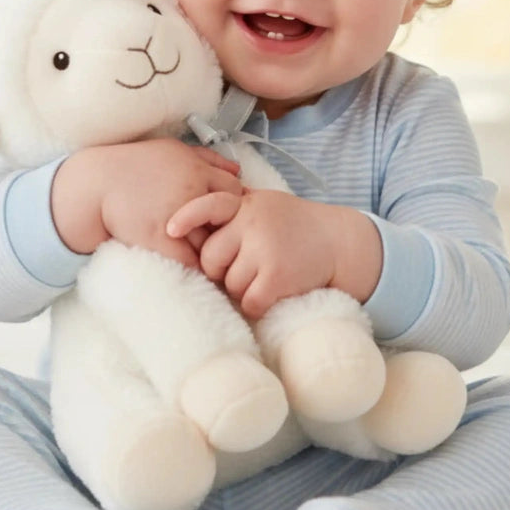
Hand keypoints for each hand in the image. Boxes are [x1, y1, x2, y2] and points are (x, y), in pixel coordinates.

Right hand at [52, 138, 241, 269]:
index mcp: (195, 170)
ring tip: (215, 257)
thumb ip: (207, 158)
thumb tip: (238, 169)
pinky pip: (191, 261)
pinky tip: (197, 268)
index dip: (235, 204)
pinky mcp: (160, 240)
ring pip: (212, 242)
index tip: (229, 214)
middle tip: (227, 238)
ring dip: (215, 250)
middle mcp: (190, 192)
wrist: (96, 184)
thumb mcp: (173, 151)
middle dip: (230, 229)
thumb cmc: (135, 165)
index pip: (235, 189)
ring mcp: (176, 218)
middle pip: (228, 217)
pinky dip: (197, 266)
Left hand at [167, 189, 382, 318]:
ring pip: (229, 284)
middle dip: (222, 269)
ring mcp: (265, 250)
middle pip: (211, 258)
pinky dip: (257, 304)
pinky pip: (249, 302)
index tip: (170, 229)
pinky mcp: (277, 277)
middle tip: (245, 266)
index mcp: (247, 205)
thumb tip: (188, 224)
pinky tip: (272, 293)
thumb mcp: (264, 205)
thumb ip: (235, 211)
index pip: (209, 206)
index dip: (187, 217)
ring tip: (266, 275)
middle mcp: (253, 224)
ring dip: (243, 288)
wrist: (339, 242)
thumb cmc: (295, 226)